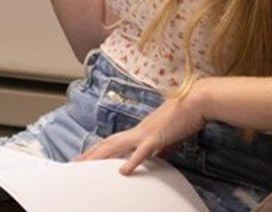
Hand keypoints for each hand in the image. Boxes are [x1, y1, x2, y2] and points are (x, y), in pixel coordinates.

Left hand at [74, 89, 207, 174]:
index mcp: (140, 130)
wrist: (197, 100)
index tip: (86, 157)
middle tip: (74, 163)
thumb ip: (160, 149)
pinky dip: (131, 161)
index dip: (98, 149)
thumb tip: (156, 159)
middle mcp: (138, 130)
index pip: (114, 141)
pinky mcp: (157, 137)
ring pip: (117, 146)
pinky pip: (141, 151)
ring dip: (100, 156)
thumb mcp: (169, 138)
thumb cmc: (185, 116)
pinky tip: (122, 171)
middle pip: (108, 143)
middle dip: (90, 154)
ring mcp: (145, 133)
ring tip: (86, 166)